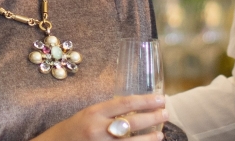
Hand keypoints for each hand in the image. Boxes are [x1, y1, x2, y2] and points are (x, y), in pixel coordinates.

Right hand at [32, 93, 167, 140]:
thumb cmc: (68, 131)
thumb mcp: (85, 116)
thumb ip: (105, 113)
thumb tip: (130, 108)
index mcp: (93, 113)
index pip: (124, 103)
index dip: (145, 101)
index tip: (160, 98)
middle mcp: (98, 129)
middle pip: (132, 122)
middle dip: (152, 117)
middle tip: (166, 113)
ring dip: (148, 138)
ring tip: (161, 134)